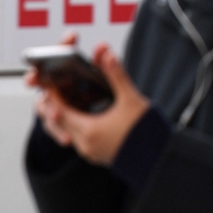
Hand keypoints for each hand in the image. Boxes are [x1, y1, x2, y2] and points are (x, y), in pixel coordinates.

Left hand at [30, 40, 149, 165]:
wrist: (159, 157)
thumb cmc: (146, 131)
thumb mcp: (131, 99)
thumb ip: (117, 76)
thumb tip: (108, 55)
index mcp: (89, 130)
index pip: (59, 111)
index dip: (54, 96)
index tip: (54, 83)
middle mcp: (86, 144)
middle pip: (61, 122)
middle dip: (60, 105)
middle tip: (62, 89)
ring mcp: (91, 152)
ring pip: (70, 131)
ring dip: (69, 116)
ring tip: (74, 100)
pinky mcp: (98, 156)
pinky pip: (80, 139)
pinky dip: (80, 126)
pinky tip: (89, 117)